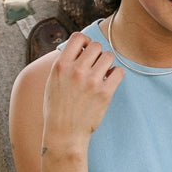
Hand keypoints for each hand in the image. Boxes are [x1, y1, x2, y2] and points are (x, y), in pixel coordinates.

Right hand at [42, 31, 122, 150]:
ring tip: (102, 74)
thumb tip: (78, 47)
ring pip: (109, 56)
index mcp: (61, 65)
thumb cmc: (57, 109)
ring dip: (107, 63)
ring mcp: (91, 81)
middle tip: (95, 65)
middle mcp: (76, 70)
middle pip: (96, 46)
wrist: (64, 134)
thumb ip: (64, 64)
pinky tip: (109, 81)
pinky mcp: (104, 93)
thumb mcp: (52, 82)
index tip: (86, 50)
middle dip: (97, 54)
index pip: (78, 37)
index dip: (85, 41)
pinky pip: (119, 72)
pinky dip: (116, 74)